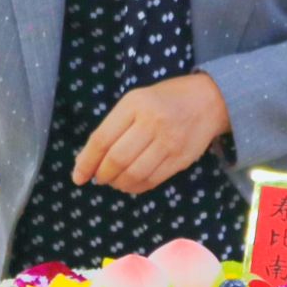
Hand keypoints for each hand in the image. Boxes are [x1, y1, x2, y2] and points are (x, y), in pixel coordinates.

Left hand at [74, 72, 230, 195]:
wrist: (209, 100)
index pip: (102, 139)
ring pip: (134, 174)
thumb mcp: (136, 100)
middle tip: (99, 178)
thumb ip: (113, 127)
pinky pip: (152, 180)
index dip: (86, 161)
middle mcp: (152, 123)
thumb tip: (88, 161)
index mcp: (135, 104)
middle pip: (117, 160)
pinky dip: (136, 186)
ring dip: (118, 183)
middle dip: (102, 175)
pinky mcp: (181, 159)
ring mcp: (169, 142)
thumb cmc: (165, 99)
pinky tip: (131, 182)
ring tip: (115, 180)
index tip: (77, 176)